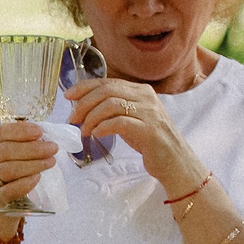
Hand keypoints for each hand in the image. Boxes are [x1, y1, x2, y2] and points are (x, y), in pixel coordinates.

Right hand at [0, 120, 56, 208]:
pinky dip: (24, 183)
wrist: (5, 195)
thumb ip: (30, 139)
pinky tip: (37, 177)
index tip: (39, 132)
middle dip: (32, 149)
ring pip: (6, 170)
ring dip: (32, 165)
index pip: (1, 132)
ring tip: (51, 162)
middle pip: (5, 151)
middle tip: (53, 148)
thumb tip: (47, 133)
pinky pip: (8, 190)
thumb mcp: (20, 149)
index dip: (20, 131)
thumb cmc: (17, 166)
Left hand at [66, 76, 204, 192]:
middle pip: (107, 90)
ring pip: (111, 104)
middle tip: (73, 119)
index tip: (68, 96)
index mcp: (140, 91)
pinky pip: (120, 122)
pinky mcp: (150, 130)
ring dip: (91, 117)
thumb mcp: (129, 118)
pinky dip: (104, 127)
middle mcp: (146, 97)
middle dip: (84, 103)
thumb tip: (81, 106)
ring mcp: (150, 112)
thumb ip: (112, 109)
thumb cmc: (148, 140)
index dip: (84, 87)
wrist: (175, 161)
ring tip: (84, 130)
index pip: (107, 82)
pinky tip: (96, 134)